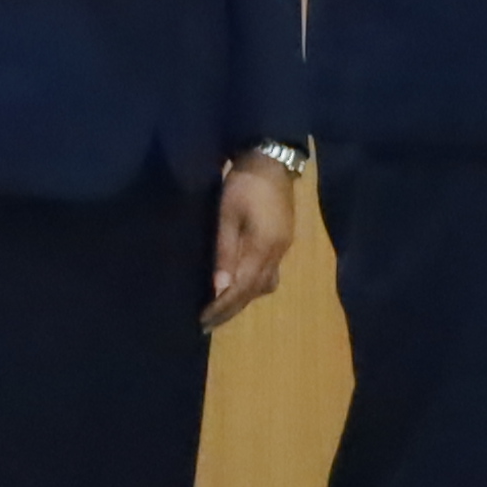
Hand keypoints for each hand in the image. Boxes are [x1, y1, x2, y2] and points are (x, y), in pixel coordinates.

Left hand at [205, 152, 296, 328]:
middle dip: (231, 309)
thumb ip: (225, 252)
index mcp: (264, 247)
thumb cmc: (244, 186)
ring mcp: (284, 247)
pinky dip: (253, 286)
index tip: (203, 321)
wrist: (271, 161)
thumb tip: (220, 288)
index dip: (222, 307)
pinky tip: (239, 284)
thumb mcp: (227, 216)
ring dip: (244, 300)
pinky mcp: (283, 240)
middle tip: (207, 324)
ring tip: (222, 308)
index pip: (242, 288)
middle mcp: (278, 252)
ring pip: (265, 284)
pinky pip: (270, 273)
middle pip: (256, 291)